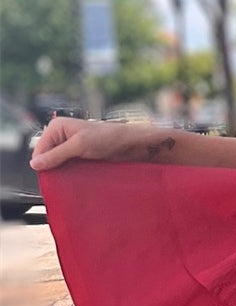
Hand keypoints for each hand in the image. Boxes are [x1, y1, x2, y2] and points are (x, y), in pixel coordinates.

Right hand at [30, 117, 163, 169]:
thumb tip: (35, 164)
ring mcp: (70, 146)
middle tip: (62, 177)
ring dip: (62, 172)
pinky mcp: (79, 156)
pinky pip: (67, 167)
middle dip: (52, 168)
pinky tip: (74, 178)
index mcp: (57, 127)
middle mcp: (61, 135)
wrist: (130, 144)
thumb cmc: (108, 137)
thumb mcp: (79, 145)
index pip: (39, 150)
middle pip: (46, 158)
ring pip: (57, 164)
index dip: (42, 163)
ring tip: (71, 177)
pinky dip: (69, 173)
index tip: (50, 174)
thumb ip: (56, 154)